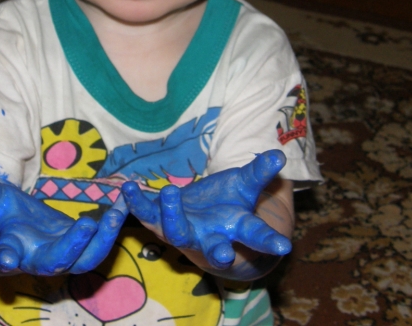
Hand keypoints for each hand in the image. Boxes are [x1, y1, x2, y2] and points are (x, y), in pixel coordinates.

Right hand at [0, 168, 125, 274]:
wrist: (20, 235)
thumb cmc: (5, 215)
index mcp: (12, 248)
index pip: (5, 255)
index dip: (4, 257)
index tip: (4, 259)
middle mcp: (38, 260)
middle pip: (56, 262)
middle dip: (73, 247)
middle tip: (87, 225)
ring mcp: (63, 257)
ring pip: (86, 260)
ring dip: (103, 239)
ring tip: (117, 214)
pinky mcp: (81, 250)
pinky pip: (100, 245)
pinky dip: (112, 227)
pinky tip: (123, 204)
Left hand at [121, 149, 290, 270]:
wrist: (202, 224)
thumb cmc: (229, 204)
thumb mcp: (246, 186)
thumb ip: (260, 172)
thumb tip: (279, 154)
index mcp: (237, 229)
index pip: (257, 236)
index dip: (270, 241)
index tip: (284, 246)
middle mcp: (210, 238)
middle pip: (216, 249)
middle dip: (219, 252)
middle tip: (224, 256)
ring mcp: (183, 233)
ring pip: (177, 232)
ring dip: (172, 216)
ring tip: (169, 192)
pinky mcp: (159, 223)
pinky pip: (146, 214)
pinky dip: (136, 202)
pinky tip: (127, 187)